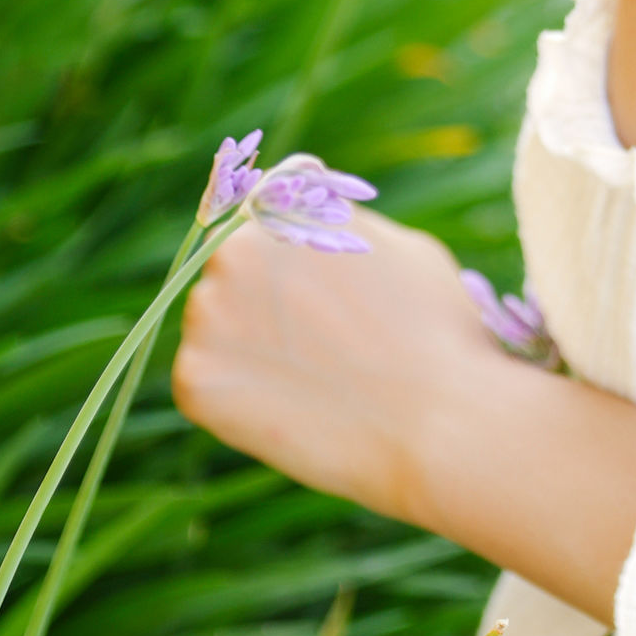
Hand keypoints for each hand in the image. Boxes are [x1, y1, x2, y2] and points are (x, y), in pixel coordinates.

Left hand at [172, 209, 493, 527]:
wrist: (440, 421)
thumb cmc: (437, 333)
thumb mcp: (399, 245)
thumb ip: (341, 227)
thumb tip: (317, 215)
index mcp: (279, 214)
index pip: (260, 239)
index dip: (289, 279)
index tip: (317, 311)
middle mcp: (229, 254)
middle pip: (232, 285)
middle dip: (264, 315)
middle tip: (321, 355)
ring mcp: (205, 318)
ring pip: (215, 336)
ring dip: (248, 357)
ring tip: (313, 387)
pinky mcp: (195, 382)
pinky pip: (207, 388)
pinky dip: (238, 404)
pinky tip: (291, 414)